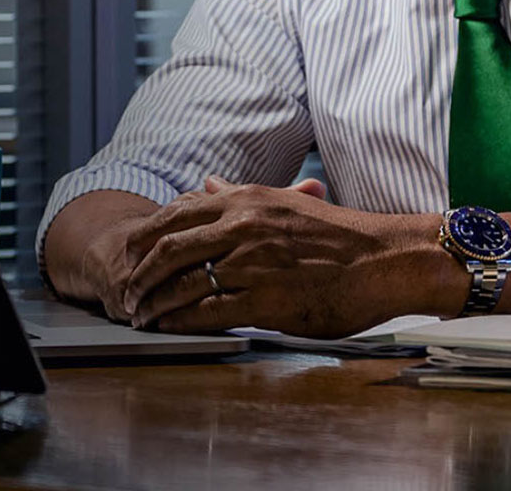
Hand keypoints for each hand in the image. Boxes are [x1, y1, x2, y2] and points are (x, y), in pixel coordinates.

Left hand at [71, 180, 324, 322]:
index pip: (179, 213)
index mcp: (248, 199)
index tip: (131, 253)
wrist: (382, 261)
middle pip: (171, 248)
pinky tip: (171, 327)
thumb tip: (208, 183)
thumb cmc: (339, 236)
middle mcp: (244, 226)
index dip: (147, 235)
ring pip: (184, 282)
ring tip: (142, 314)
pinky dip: (181, 321)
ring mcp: (253, 263)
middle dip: (141, 273)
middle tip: (128, 291)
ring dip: (155, 301)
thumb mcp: (286, 202)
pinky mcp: (265, 301)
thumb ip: (241, 195)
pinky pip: (208, 312)